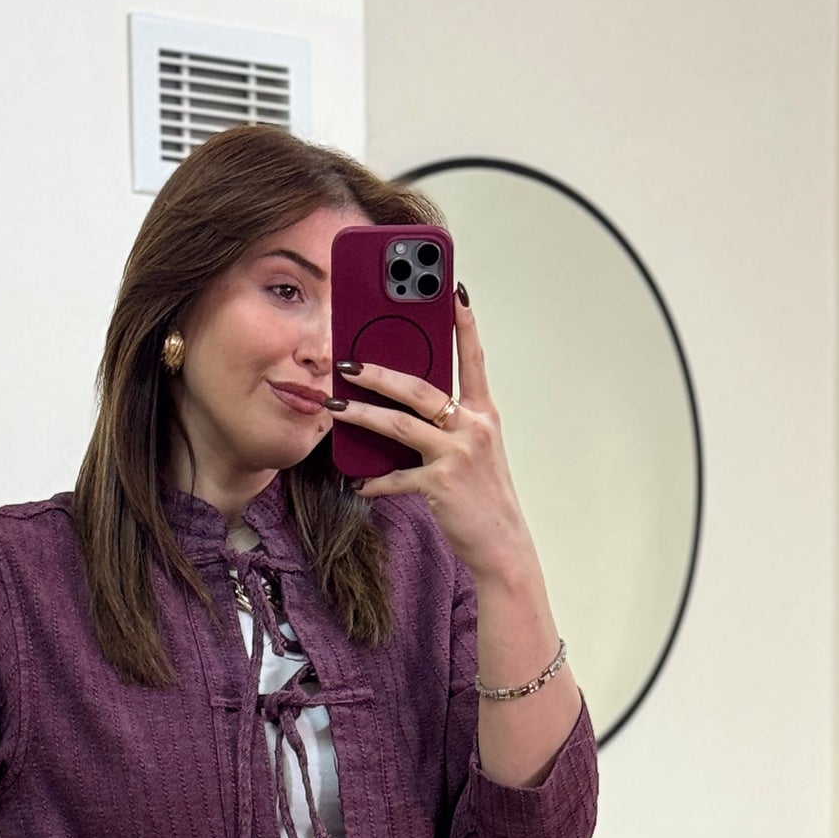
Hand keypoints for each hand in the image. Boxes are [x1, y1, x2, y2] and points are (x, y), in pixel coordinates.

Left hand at [330, 287, 532, 580]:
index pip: (474, 359)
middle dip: (380, 372)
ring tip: (335, 407)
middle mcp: (473, 428)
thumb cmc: (484, 499)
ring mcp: (457, 455)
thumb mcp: (477, 454)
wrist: (503, 546)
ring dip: (363, 414)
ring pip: (401, 424)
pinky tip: (359, 483)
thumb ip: (450, 427)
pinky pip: (397, 477)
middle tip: (348, 362)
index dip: (464, 324)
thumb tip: (410, 412)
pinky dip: (375, 481)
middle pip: (420, 388)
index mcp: (484, 415)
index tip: (452, 292)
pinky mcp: (441, 484)